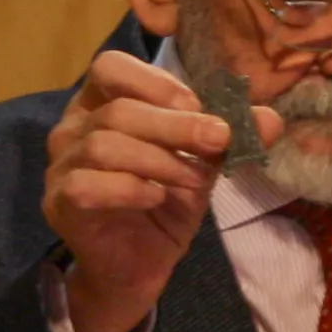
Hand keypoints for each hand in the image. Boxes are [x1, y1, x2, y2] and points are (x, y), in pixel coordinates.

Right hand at [43, 50, 277, 331]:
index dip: (158, 82)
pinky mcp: (60, 202)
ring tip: (195, 180)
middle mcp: (73, 127)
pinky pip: (87, 185)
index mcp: (101, 102)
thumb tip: (271, 120)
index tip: (201, 107)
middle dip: (176, 124)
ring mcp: (61, 166)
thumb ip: (231, 136)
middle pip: (118, 109)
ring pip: (103, 145)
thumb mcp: (204, 162)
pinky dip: (129, 188)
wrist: (140, 265)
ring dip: (160, 159)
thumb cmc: (164, 201)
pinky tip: (157, 198)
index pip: (112, 67)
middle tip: (219, 140)